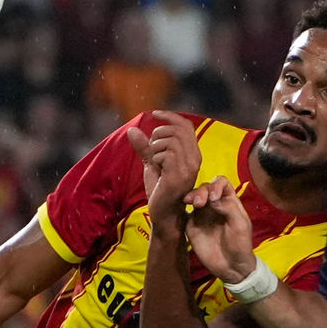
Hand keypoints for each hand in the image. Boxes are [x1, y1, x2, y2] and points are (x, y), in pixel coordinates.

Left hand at [125, 110, 199, 229]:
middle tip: (151, 149)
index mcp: (192, 154)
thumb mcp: (152, 164)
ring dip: (155, 147)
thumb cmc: (160, 190)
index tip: (155, 113)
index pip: (186, 126)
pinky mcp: (179, 175)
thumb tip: (132, 130)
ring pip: (170, 140)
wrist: (164, 214)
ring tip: (154, 161)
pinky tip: (156, 169)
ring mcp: (188, 167)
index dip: (170, 116)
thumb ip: (145, 147)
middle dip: (159, 134)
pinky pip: (165, 153)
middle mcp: (195, 159)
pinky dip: (155, 158)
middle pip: (177, 130)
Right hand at [181, 175, 256, 283]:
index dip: (216, 185)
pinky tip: (181, 208)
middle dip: (201, 191)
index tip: (214, 197)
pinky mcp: (191, 226)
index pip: (220, 183)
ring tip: (190, 202)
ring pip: (193, 198)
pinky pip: (183, 213)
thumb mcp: (240, 224)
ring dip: (191, 197)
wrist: (232, 267)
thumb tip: (211, 197)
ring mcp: (202, 215)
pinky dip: (180, 208)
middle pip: (204, 188)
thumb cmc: (241, 244)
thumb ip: (228, 207)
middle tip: (200, 202)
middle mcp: (214, 205)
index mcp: (229, 201)